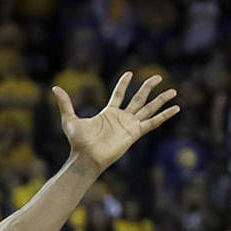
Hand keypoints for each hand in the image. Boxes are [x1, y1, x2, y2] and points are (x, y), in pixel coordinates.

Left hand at [54, 72, 178, 174]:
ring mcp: (130, 125)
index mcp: (108, 113)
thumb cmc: (78, 141)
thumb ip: (65, 103)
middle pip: (138, 98)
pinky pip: (153, 122)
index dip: (124, 84)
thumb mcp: (70, 119)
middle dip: (148, 87)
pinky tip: (176, 108)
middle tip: (158, 76)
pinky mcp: (135, 133)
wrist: (86, 157)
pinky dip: (164, 116)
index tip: (130, 73)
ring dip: (161, 100)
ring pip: (148, 108)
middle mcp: (121, 118)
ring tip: (174, 90)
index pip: (119, 95)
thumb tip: (55, 88)